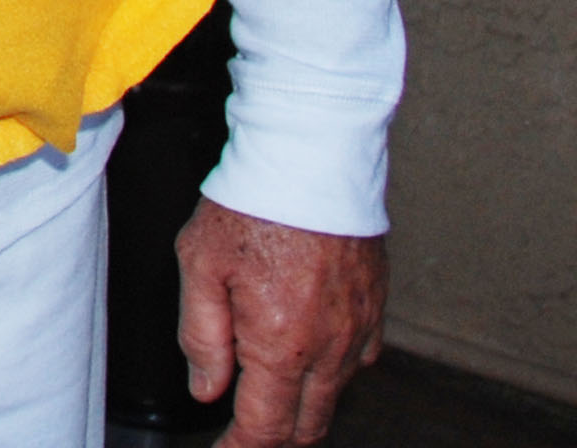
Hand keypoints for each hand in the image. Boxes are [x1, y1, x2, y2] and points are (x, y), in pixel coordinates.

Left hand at [176, 199, 386, 447]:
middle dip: (272, 437)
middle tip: (242, 429)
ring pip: (334, 395)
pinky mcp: (376, 308)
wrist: (313, 157)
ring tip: (267, 387)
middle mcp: (329, 348)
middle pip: (306, 426)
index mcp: (281, 344)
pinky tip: (307, 353)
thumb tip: (207, 389)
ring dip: (301, 404)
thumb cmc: (253, 202)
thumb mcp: (200, 266)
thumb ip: (201, 336)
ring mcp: (359, 330)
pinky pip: (360, 360)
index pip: (265, 429)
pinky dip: (331, 371)